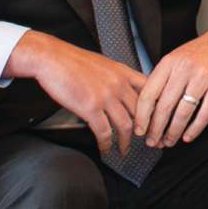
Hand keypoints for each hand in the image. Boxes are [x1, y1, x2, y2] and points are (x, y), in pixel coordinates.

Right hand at [3, 29, 144, 153]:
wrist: (51, 58)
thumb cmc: (73, 61)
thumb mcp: (103, 64)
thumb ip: (117, 77)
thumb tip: (124, 92)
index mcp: (123, 73)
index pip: (150, 93)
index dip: (155, 110)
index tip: (155, 122)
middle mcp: (119, 85)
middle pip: (140, 113)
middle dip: (143, 131)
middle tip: (142, 141)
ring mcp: (106, 97)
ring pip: (125, 126)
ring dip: (126, 142)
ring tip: (124, 150)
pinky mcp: (91, 108)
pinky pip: (104, 132)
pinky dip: (106, 144)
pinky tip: (105, 148)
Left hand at [134, 18, 207, 145]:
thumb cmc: (203, 51)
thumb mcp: (177, 57)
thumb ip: (164, 78)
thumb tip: (149, 106)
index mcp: (169, 62)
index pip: (149, 94)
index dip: (142, 116)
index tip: (140, 130)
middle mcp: (184, 69)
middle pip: (164, 106)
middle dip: (156, 129)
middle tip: (153, 142)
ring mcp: (203, 78)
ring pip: (183, 112)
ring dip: (174, 132)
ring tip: (169, 142)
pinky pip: (205, 113)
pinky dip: (195, 129)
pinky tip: (188, 137)